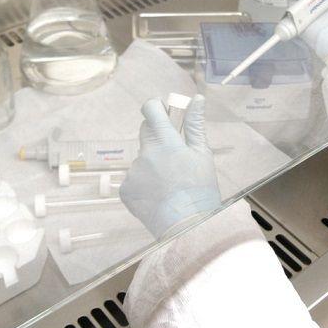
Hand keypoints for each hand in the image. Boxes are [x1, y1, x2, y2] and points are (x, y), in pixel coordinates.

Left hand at [120, 94, 220, 237]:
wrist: (187, 228)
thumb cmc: (200, 192)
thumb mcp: (202, 155)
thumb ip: (195, 124)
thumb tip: (196, 99)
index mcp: (166, 143)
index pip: (151, 110)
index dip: (155, 108)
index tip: (163, 115)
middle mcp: (145, 154)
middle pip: (145, 132)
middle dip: (158, 138)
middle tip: (173, 157)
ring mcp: (133, 172)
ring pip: (142, 159)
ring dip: (152, 165)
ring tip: (169, 185)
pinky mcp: (125, 189)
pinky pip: (134, 178)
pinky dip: (144, 184)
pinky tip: (158, 196)